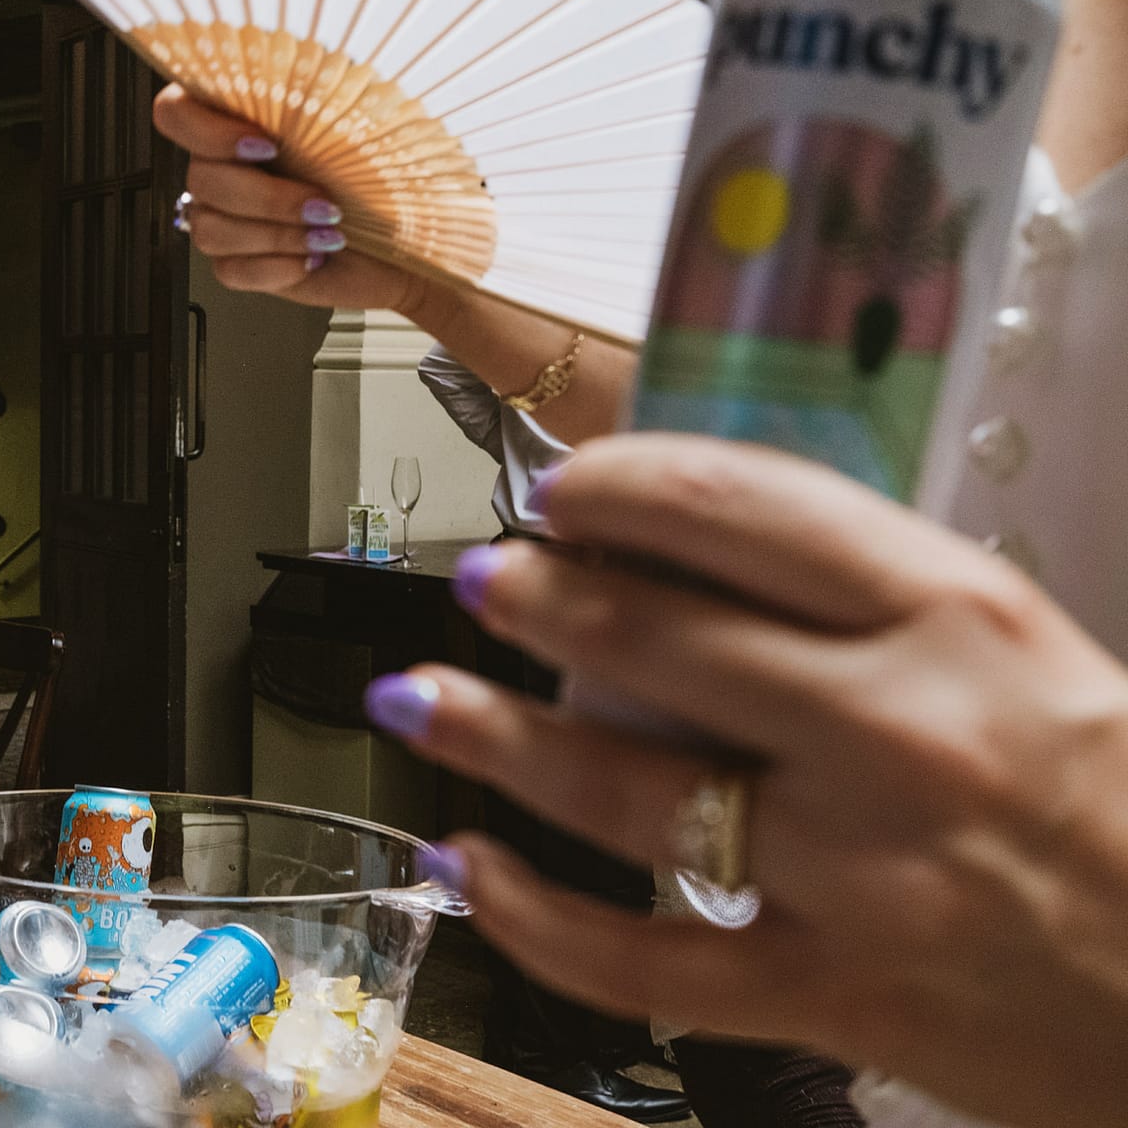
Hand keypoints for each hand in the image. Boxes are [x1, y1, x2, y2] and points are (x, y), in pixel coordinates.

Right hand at [153, 85, 428, 313]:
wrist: (409, 238)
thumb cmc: (389, 173)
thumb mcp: (364, 117)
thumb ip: (323, 91)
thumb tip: (313, 63)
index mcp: (240, 119)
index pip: (176, 113)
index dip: (207, 131)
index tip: (265, 144)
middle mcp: (224, 167)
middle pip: (201, 179)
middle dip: (267, 196)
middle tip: (323, 202)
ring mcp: (225, 218)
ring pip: (211, 230)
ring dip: (277, 235)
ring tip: (326, 233)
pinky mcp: (239, 263)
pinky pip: (230, 271)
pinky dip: (277, 268)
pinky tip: (312, 258)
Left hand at [365, 434, 1127, 1127]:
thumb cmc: (1114, 803)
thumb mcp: (1019, 654)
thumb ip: (869, 603)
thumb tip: (688, 555)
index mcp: (959, 617)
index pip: (746, 509)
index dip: (621, 486)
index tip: (563, 488)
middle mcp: (899, 728)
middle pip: (656, 637)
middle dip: (533, 596)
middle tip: (478, 576)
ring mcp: (855, 867)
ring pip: (619, 783)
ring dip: (491, 732)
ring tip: (418, 695)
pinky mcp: (828, 989)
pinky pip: (639, 954)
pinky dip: (529, 912)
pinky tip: (467, 864)